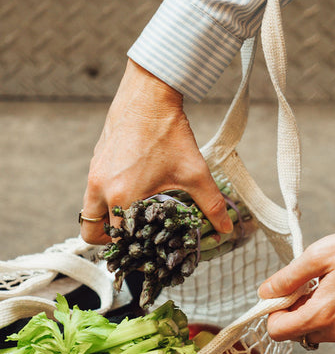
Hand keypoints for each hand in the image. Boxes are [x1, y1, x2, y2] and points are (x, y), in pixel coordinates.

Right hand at [79, 59, 233, 244]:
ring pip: (89, 214)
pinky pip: (93, 194)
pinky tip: (131, 196)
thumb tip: (226, 228)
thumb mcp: (195, 172)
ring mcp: (94, 175)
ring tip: (130, 225)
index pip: (118, 241)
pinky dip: (106, 202)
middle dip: (113, 244)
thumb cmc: (169, 133)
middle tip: (134, 246)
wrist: (148, 95)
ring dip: (105, 224)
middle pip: (94, 233)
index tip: (144, 258)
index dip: (131, 254)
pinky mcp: (95, 163)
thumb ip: (211, 204)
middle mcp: (101, 188)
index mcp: (123, 196)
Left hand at [258, 226, 334, 343]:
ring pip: (315, 332)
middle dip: (294, 312)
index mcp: (322, 314)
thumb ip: (288, 278)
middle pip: (296, 334)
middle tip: (307, 285)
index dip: (273, 313)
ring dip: (312, 314)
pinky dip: (330, 315)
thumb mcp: (318, 255)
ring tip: (325, 286)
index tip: (282, 294)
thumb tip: (265, 292)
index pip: (278, 332)